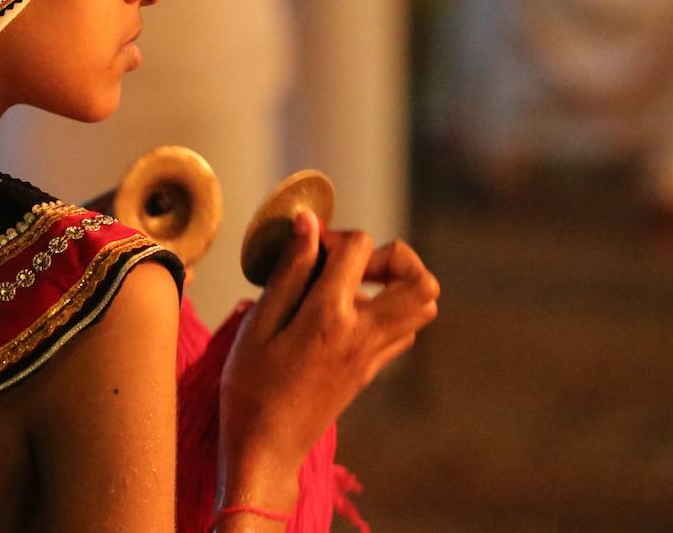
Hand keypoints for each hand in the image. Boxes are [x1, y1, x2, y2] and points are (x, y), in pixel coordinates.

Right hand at [216, 212, 439, 507]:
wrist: (266, 448)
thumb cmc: (251, 385)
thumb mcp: (259, 323)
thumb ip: (290, 270)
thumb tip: (309, 224)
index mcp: (331, 316)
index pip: (361, 246)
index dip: (334, 234)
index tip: (306, 248)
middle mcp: (364, 334)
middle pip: (420, 279)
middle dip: (390, 256)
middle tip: (349, 266)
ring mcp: (373, 355)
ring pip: (422, 307)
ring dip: (396, 284)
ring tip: (351, 286)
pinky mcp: (371, 371)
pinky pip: (404, 331)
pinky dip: (389, 311)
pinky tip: (348, 314)